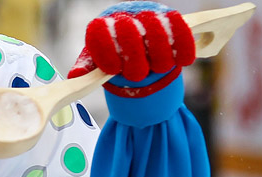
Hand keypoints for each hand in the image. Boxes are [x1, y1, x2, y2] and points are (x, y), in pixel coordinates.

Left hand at [68, 2, 194, 81]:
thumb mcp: (96, 63)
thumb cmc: (112, 56)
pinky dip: (184, 45)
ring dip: (160, 58)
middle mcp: (125, 16)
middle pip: (131, 35)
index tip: (114, 69)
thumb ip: (88, 68)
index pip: (99, 33)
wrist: (133, 43)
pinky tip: (185, 60)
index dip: (107, 51)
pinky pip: (180, 29)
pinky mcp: (170, 18)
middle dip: (136, 61)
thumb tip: (75, 76)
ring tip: (158, 67)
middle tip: (138, 73)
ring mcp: (148, 15)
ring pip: (157, 33)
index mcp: (102, 26)